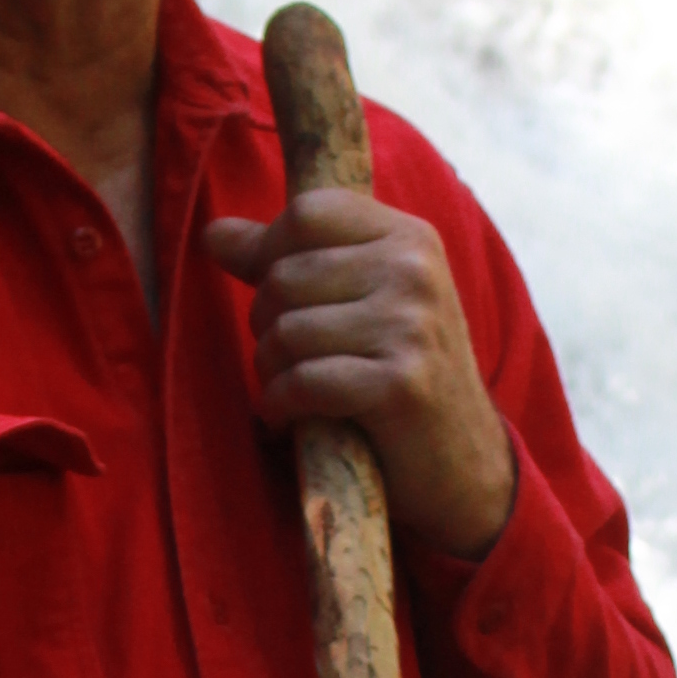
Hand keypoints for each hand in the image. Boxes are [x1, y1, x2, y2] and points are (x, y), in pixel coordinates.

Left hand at [205, 188, 516, 557]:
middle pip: (285, 275)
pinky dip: (279, 407)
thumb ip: (287, 260)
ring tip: (290, 391)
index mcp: (409, 237)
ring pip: (286, 331)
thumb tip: (213, 234)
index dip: (270, 255)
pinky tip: (288, 420)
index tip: (279, 300)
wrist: (463, 465)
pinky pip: (302, 382)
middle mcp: (416, 270)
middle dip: (267, 325)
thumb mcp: (359, 303)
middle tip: (288, 361)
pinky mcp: (400, 385)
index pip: (307, 212)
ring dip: (270, 372)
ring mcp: (412, 326)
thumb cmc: (400, 378)